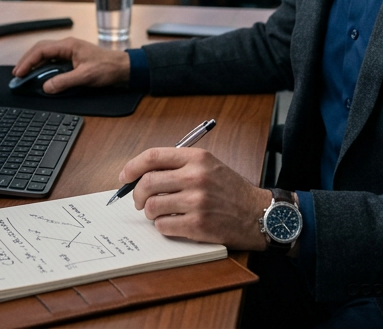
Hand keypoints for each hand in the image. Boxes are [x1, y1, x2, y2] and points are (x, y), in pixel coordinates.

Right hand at [12, 37, 129, 93]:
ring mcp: (70, 52)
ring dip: (35, 65)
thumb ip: (64, 82)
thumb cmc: (108, 68)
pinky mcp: (73, 60)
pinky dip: (44, 68)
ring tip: (25, 75)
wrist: (123, 68)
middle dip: (27, 61)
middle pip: (40, 50)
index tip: (19, 72)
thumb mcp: (85, 77)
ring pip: (46, 56)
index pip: (41, 50)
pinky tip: (40, 76)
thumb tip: (46, 87)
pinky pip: (53, 62)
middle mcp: (67, 47)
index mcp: (68, 46)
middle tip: (18, 74)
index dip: (28, 61)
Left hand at [121, 147, 272, 250]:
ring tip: (159, 213)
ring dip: (150, 212)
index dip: (132, 166)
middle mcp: (196, 177)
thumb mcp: (208, 165)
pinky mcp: (198, 225)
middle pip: (147, 183)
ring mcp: (197, 201)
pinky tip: (173, 223)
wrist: (257, 213)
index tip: (124, 176)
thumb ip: (178, 166)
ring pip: (152, 206)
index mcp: (196, 158)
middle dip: (136, 194)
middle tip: (138, 201)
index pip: (153, 156)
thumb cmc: (230, 190)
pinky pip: (163, 226)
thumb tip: (141, 174)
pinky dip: (163, 226)